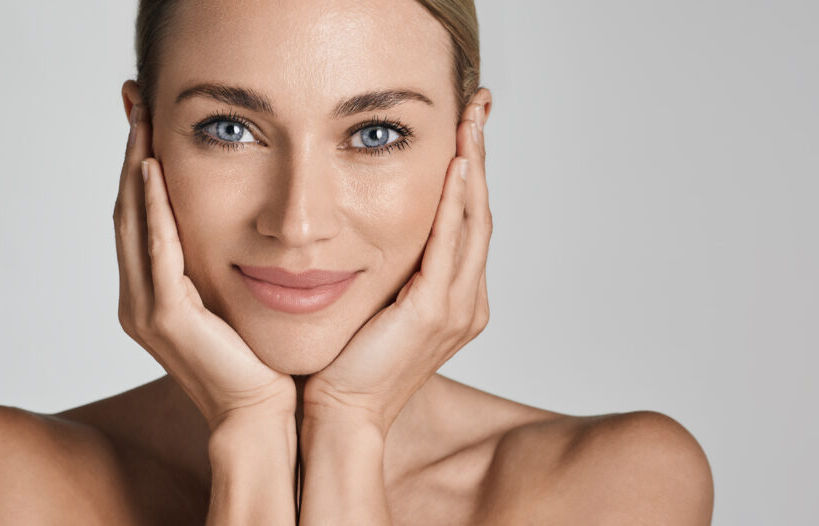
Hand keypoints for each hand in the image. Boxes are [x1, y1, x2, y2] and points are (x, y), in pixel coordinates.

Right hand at [113, 100, 294, 431]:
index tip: (145, 120)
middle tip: (134, 102)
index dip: (137, 167)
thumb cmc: (257, 361)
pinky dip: (153, 209)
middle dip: (130, 154)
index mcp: (152, 296)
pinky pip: (157, 250)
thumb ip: (217, 264)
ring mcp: (146, 310)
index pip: (139, 217)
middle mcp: (139, 300)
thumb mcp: (232, 299)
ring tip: (141, 120)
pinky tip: (153, 169)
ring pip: (133, 223)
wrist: (264, 415)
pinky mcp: (166, 318)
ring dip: (135, 168)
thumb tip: (235, 222)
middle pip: (127, 211)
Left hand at [303, 103, 492, 434]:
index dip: (470, 171)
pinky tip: (454, 166)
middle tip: (478, 105)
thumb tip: (372, 229)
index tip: (465, 126)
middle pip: (479, 213)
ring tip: (470, 120)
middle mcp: (466, 301)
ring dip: (473, 167)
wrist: (339, 413)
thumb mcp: (375, 304)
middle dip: (480, 155)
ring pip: (472, 222)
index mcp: (453, 299)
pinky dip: (454, 203)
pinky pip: (449, 245)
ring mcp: (456, 308)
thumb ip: (390, 270)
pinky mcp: (435, 313)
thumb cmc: (347, 362)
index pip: (467, 221)